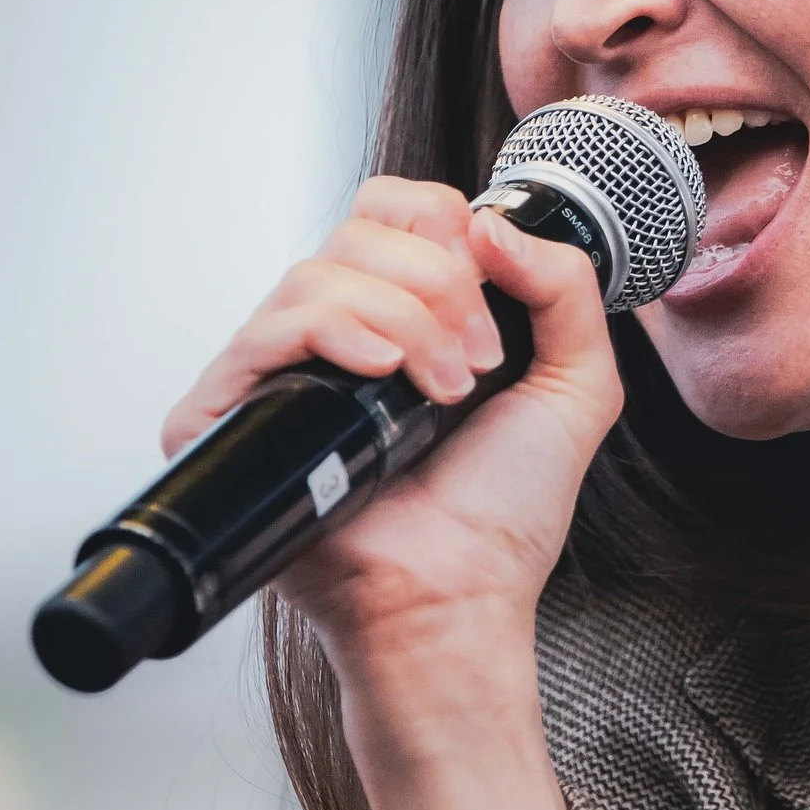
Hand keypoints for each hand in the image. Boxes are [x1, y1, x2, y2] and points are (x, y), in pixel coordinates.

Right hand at [162, 176, 624, 677]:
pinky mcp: (234, 417)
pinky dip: (335, 332)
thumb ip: (566, 286)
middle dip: (438, 284)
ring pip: (317, 272)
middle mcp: (336, 335)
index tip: (488, 294)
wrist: (457, 598)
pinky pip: (265, 330)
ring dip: (403, 319)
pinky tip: (383, 374)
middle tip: (479, 360)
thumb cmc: (501, 516)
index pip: (393, 211)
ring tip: (444, 392)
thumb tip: (494, 222)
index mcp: (401, 316)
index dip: (443, 229)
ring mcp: (282, 373)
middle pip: (358, 231)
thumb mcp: (575, 382)